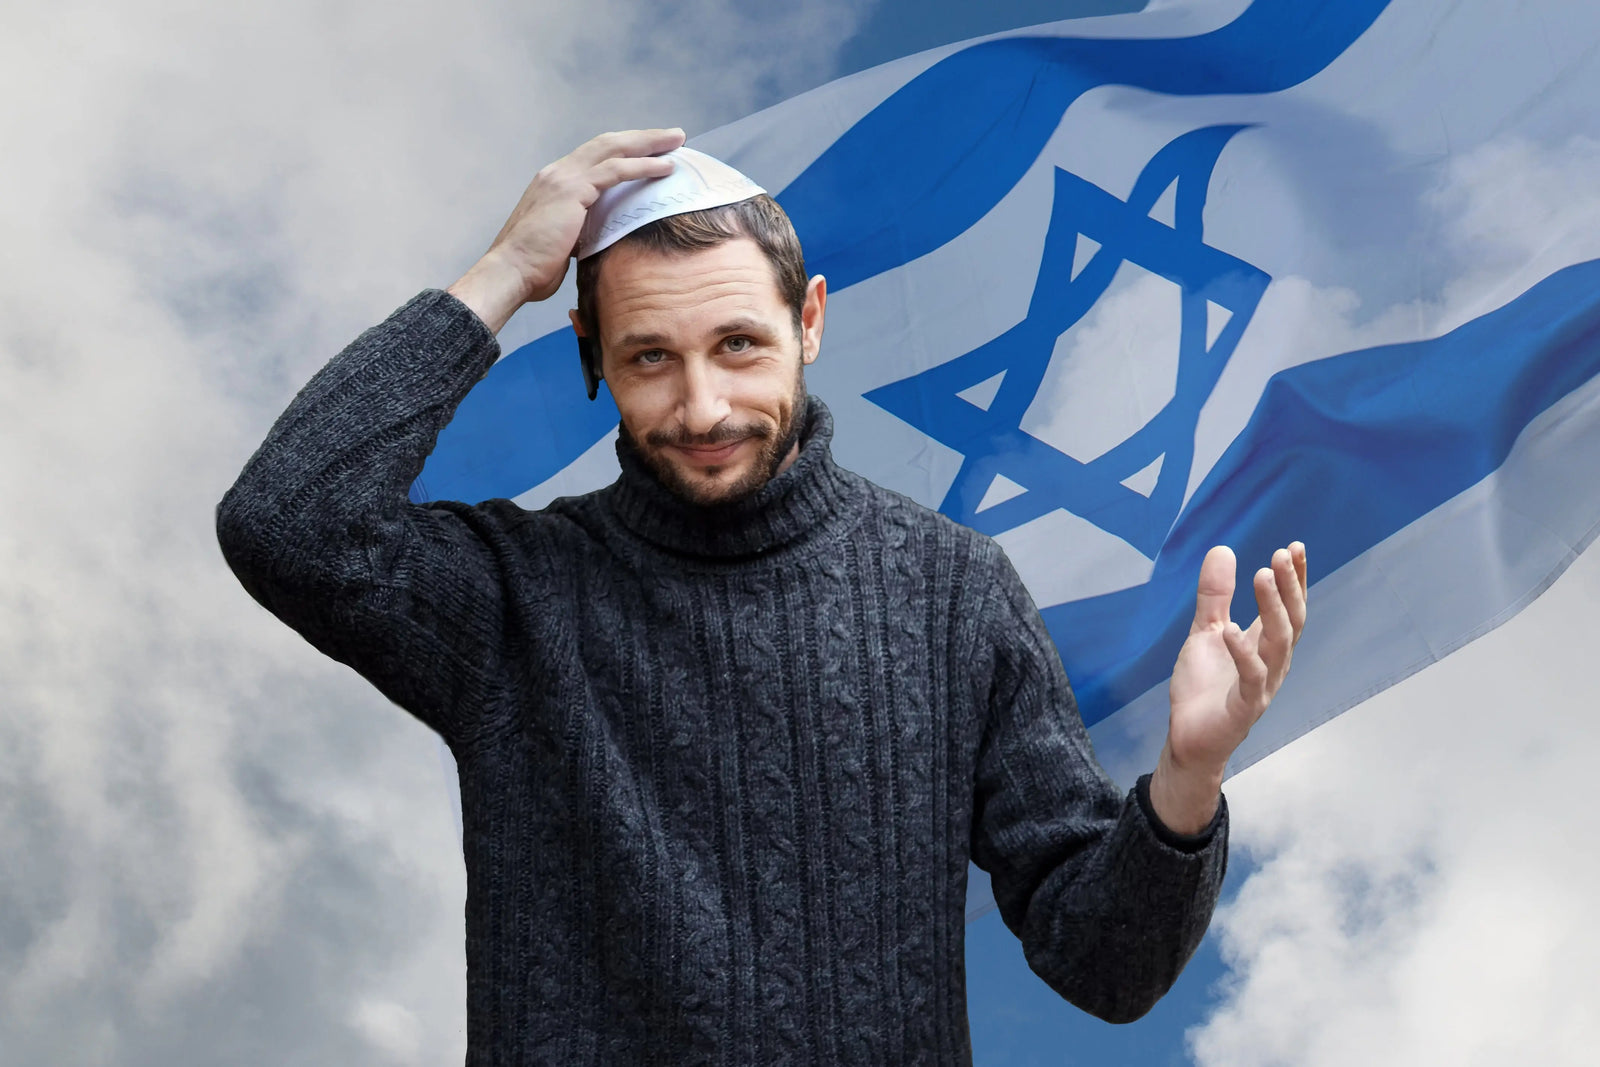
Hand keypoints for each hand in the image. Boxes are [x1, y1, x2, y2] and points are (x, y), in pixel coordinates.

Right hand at [448, 127, 686, 332]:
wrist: (511, 273)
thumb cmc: (535, 268)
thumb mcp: (564, 242)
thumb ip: (584, 231)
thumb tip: (604, 238)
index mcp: (554, 182)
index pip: (595, 156)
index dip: (625, 150)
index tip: (652, 149)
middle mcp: (558, 173)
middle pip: (608, 143)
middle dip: (643, 138)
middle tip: (674, 136)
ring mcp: (564, 178)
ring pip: (614, 149)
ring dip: (649, 144)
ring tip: (677, 142)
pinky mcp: (573, 190)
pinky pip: (615, 171)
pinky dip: (642, 166)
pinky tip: (665, 167)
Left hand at [1149, 542, 1307, 832]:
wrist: (1188, 738)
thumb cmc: (1204, 687)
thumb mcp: (1205, 632)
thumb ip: (1215, 595)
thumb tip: (1222, 549)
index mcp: (1266, 645)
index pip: (1289, 607)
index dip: (1295, 579)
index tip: (1294, 547)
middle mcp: (1273, 663)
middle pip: (1291, 620)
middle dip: (1289, 587)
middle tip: (1281, 555)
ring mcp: (1262, 686)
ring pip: (1279, 644)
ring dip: (1273, 609)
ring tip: (1262, 576)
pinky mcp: (1244, 707)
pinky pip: (1251, 677)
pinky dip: (1243, 652)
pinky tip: (1230, 629)